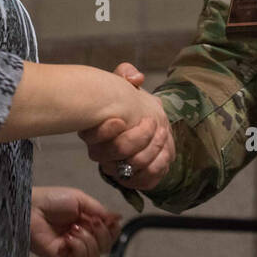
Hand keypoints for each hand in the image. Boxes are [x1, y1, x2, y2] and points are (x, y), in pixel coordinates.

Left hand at [29, 186, 121, 256]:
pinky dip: (78, 245)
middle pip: (106, 245)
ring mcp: (73, 249)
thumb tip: (118, 217)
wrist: (31, 208)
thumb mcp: (81, 199)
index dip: (113, 229)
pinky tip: (68, 236)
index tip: (111, 220)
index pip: (109, 233)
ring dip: (88, 238)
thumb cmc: (51, 200)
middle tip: (91, 221)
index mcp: (87, 222)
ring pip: (96, 253)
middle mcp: (82, 237)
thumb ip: (100, 210)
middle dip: (102, 233)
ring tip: (74, 227)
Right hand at [77, 62, 174, 189]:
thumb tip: (136, 78)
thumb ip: (126, 75)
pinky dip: (158, 168)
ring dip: (153, 148)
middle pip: (116, 152)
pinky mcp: (134, 179)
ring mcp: (117, 168)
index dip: (105, 131)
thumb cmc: (132, 104)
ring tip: (163, 132)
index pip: (91, 137)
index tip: (121, 119)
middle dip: (140, 136)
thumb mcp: (126, 85)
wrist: (146, 122)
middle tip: (153, 121)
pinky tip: (165, 153)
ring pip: (133, 166)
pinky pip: (144, 182)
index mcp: (94, 131)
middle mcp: (102, 153)